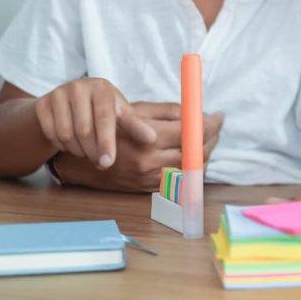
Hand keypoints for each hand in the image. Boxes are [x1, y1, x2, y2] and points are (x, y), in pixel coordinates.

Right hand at [35, 78, 155, 169]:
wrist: (68, 105)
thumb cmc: (102, 111)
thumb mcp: (119, 114)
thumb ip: (135, 126)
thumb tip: (152, 138)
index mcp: (102, 87)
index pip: (104, 118)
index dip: (107, 142)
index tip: (108, 163)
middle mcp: (79, 86)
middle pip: (84, 130)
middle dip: (93, 151)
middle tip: (100, 162)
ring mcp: (58, 94)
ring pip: (66, 134)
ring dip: (78, 150)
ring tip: (87, 150)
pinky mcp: (42, 104)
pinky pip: (51, 134)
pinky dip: (62, 145)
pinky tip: (70, 143)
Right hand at [54, 102, 222, 191]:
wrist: (81, 160)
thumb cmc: (110, 128)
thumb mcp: (136, 111)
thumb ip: (169, 111)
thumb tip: (198, 111)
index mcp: (148, 140)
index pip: (191, 132)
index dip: (209, 124)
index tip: (218, 115)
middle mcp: (150, 163)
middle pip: (196, 151)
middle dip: (212, 136)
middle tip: (217, 123)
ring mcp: (150, 179)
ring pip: (193, 167)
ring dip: (205, 150)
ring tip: (209, 135)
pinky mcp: (150, 189)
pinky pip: (182, 178)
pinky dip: (194, 164)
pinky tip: (196, 151)